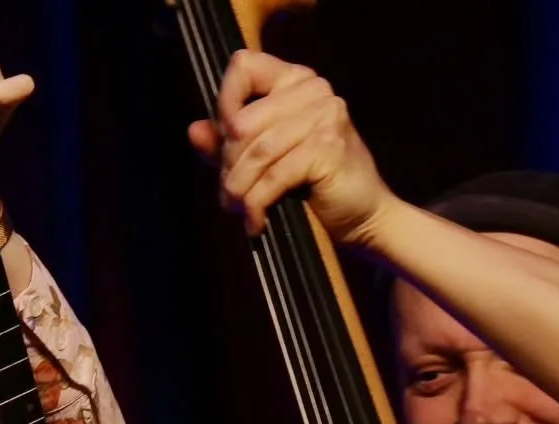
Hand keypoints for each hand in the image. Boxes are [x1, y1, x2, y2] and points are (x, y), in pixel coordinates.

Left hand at [187, 50, 392, 242]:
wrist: (363, 217)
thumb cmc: (315, 187)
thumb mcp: (265, 162)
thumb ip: (229, 144)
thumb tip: (194, 131)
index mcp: (296, 81)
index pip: (244, 67)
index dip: (224, 103)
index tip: (223, 142)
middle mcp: (313, 90)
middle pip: (242, 121)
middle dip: (229, 166)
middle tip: (230, 195)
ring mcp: (325, 115)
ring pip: (256, 152)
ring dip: (240, 190)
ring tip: (239, 211)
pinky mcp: (328, 147)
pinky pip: (274, 176)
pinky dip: (258, 204)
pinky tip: (257, 222)